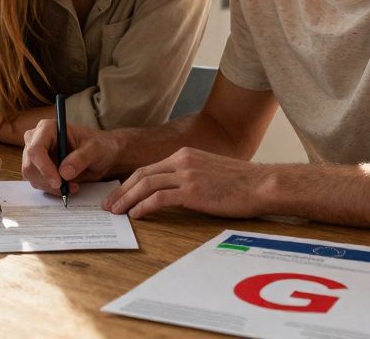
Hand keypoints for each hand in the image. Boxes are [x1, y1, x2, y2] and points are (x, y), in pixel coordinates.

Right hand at [21, 119, 121, 196]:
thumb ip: (81, 158)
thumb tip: (64, 173)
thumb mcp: (95, 149)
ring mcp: (37, 154)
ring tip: (72, 186)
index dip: (44, 167)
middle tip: (67, 189)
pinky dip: (51, 189)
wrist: (103, 153)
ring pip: (32, 176)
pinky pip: (38, 182)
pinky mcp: (39, 168)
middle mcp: (37, 139)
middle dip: (47, 180)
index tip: (58, 182)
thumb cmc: (99, 145)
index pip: (36, 148)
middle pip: (30, 164)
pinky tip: (67, 186)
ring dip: (50, 187)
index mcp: (48, 128)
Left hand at [102, 147, 267, 218]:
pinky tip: (136, 215)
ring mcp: (187, 174)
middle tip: (109, 205)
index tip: (118, 195)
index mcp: (185, 154)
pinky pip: (159, 198)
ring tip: (116, 212)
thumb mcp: (209, 171)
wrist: (261, 184)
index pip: (149, 168)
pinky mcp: (192, 191)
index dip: (130, 182)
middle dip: (121, 191)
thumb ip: (189, 176)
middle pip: (141, 174)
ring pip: (146, 185)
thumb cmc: (239, 183)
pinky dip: (144, 206)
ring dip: (127, 199)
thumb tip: (172, 192)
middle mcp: (182, 160)